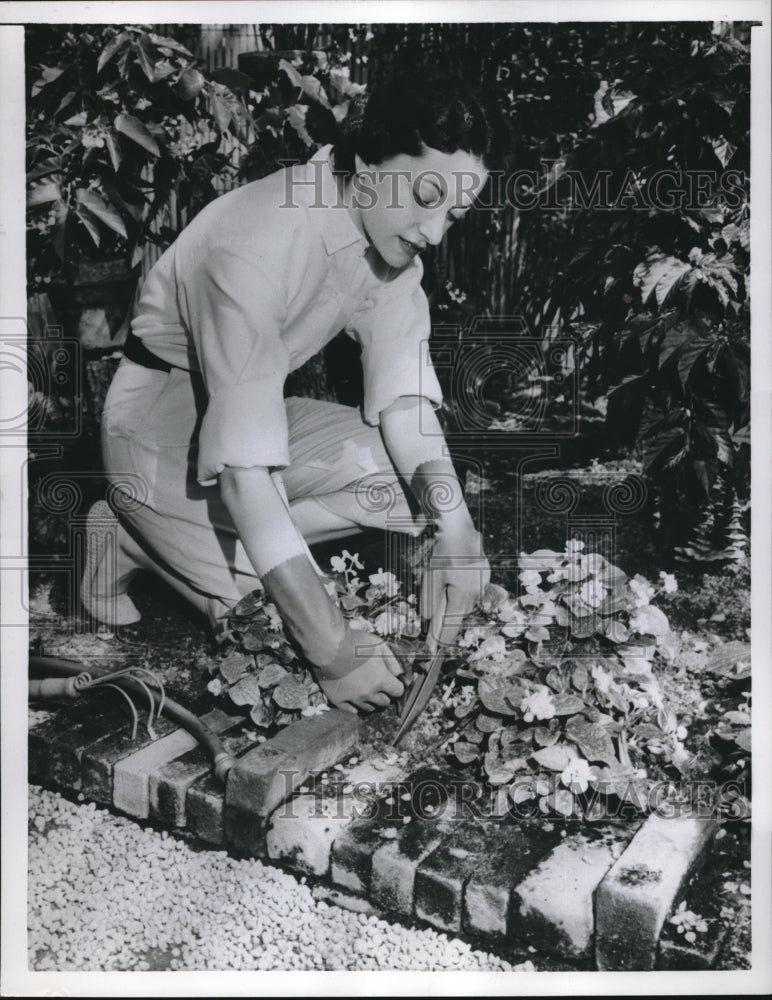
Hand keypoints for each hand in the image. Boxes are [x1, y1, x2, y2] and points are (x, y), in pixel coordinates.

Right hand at [314, 631, 404, 713]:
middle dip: (385, 694)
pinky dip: (355, 707)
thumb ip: (392, 661)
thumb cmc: (354, 643)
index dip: (396, 686)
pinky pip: (351, 711)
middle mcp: (369, 693)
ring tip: (366, 690)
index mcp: (381, 679)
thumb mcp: (379, 645)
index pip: (398, 691)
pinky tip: (355, 698)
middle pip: (384, 702)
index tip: (393, 683)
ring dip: (371, 701)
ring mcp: (354, 698)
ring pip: (369, 708)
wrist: (329, 647)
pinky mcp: (339, 700)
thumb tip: (399, 674)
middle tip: (379, 686)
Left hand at [421, 526, 489, 651]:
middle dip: (445, 624)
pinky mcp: (485, 575)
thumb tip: (428, 620)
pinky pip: (471, 592)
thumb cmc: (443, 553)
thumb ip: (429, 602)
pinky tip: (452, 586)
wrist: (460, 528)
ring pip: (465, 603)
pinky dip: (460, 594)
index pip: (450, 626)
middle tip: (431, 638)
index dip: (440, 640)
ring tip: (440, 607)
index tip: (432, 653)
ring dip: (453, 607)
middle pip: (459, 616)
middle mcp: (476, 593)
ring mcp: (483, 584)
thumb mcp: (431, 578)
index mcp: (463, 596)